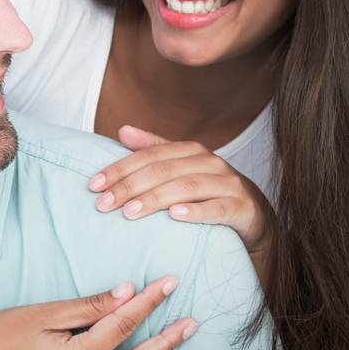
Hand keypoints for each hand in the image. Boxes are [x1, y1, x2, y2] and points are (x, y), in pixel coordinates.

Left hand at [90, 125, 273, 253]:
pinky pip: (218, 208)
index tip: (93, 185)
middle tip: (103, 204)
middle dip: (129, 186)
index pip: (149, 156)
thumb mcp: (181, 171)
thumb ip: (153, 151)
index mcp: (191, 151)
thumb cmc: (209, 193)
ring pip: (187, 187)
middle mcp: (210, 163)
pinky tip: (175, 216)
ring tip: (129, 212)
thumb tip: (122, 130)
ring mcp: (229, 184)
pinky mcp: (243, 207)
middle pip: (163, 170)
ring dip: (155, 199)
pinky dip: (196, 211)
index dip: (120, 168)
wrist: (255, 219)